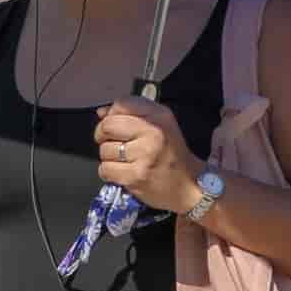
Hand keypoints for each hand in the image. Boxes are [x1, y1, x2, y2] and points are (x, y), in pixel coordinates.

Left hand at [94, 97, 201, 214]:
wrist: (189, 185)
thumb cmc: (171, 154)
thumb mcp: (160, 125)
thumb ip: (132, 114)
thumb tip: (101, 112)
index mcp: (159, 116)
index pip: (122, 104)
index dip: (111, 115)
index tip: (116, 126)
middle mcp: (153, 132)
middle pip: (108, 126)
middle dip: (102, 135)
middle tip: (113, 144)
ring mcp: (144, 155)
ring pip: (104, 150)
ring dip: (109, 158)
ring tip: (124, 161)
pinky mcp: (136, 176)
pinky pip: (106, 169)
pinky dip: (109, 173)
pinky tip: (122, 173)